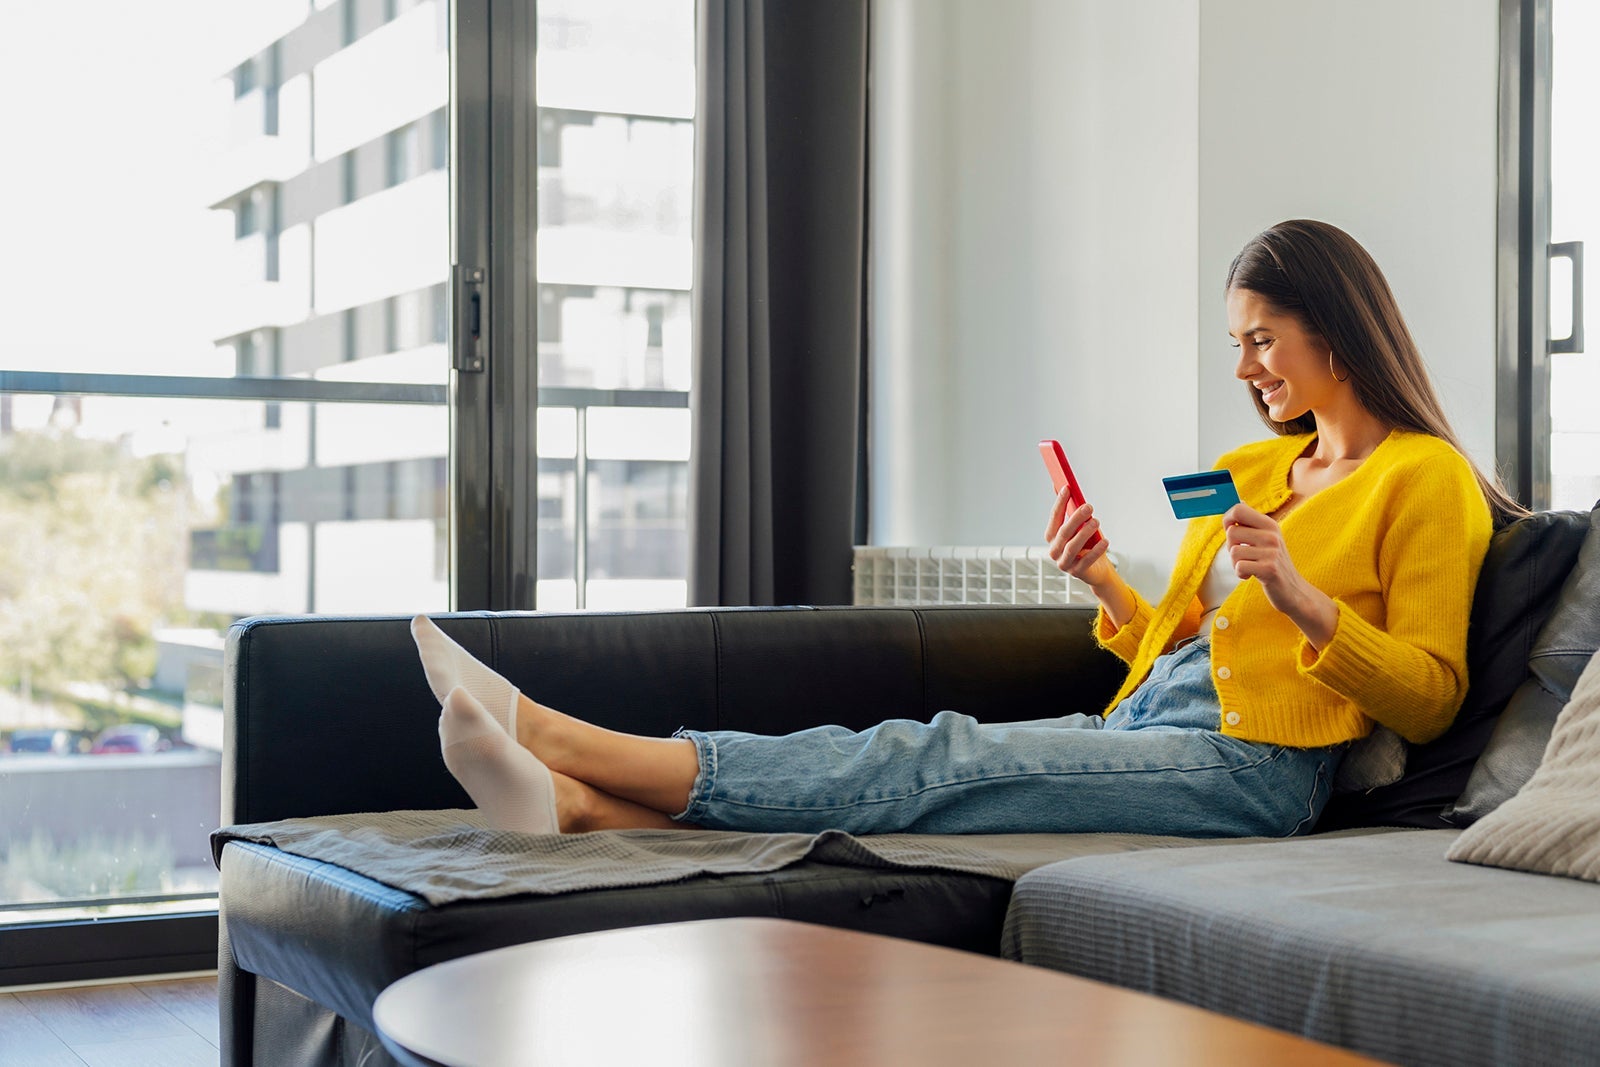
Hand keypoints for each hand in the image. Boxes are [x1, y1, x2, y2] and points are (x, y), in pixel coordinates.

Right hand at [1045, 490, 1112, 584]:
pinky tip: (1105, 541)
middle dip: (1075, 518)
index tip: (1067, 488)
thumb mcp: (1079, 526)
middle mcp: (1055, 551)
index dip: (1060, 503)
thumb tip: (1063, 486)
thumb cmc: (1087, 544)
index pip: (1054, 518)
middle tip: (1088, 506)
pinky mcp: (1077, 573)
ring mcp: (1064, 563)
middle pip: (1063, 533)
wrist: (1096, 570)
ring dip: (1084, 533)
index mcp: (1052, 537)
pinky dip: (1096, 551)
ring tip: (1096, 522)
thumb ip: (1070, 510)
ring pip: (1072, 547)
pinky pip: (1086, 561)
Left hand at [1222, 504, 1337, 647]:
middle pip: (1231, 532)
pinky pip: (1239, 566)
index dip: (1227, 519)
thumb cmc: (1272, 563)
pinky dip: (1241, 574)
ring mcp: (1272, 552)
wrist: (1293, 590)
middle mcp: (1271, 535)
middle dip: (1231, 547)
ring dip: (1236, 563)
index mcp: (1269, 524)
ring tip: (1250, 566)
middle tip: (1244, 556)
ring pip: (1233, 551)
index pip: (1239, 509)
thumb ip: (1251, 524)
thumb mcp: (1266, 539)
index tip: (1229, 530)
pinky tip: (1251, 575)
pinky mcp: (1269, 569)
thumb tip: (1237, 503)